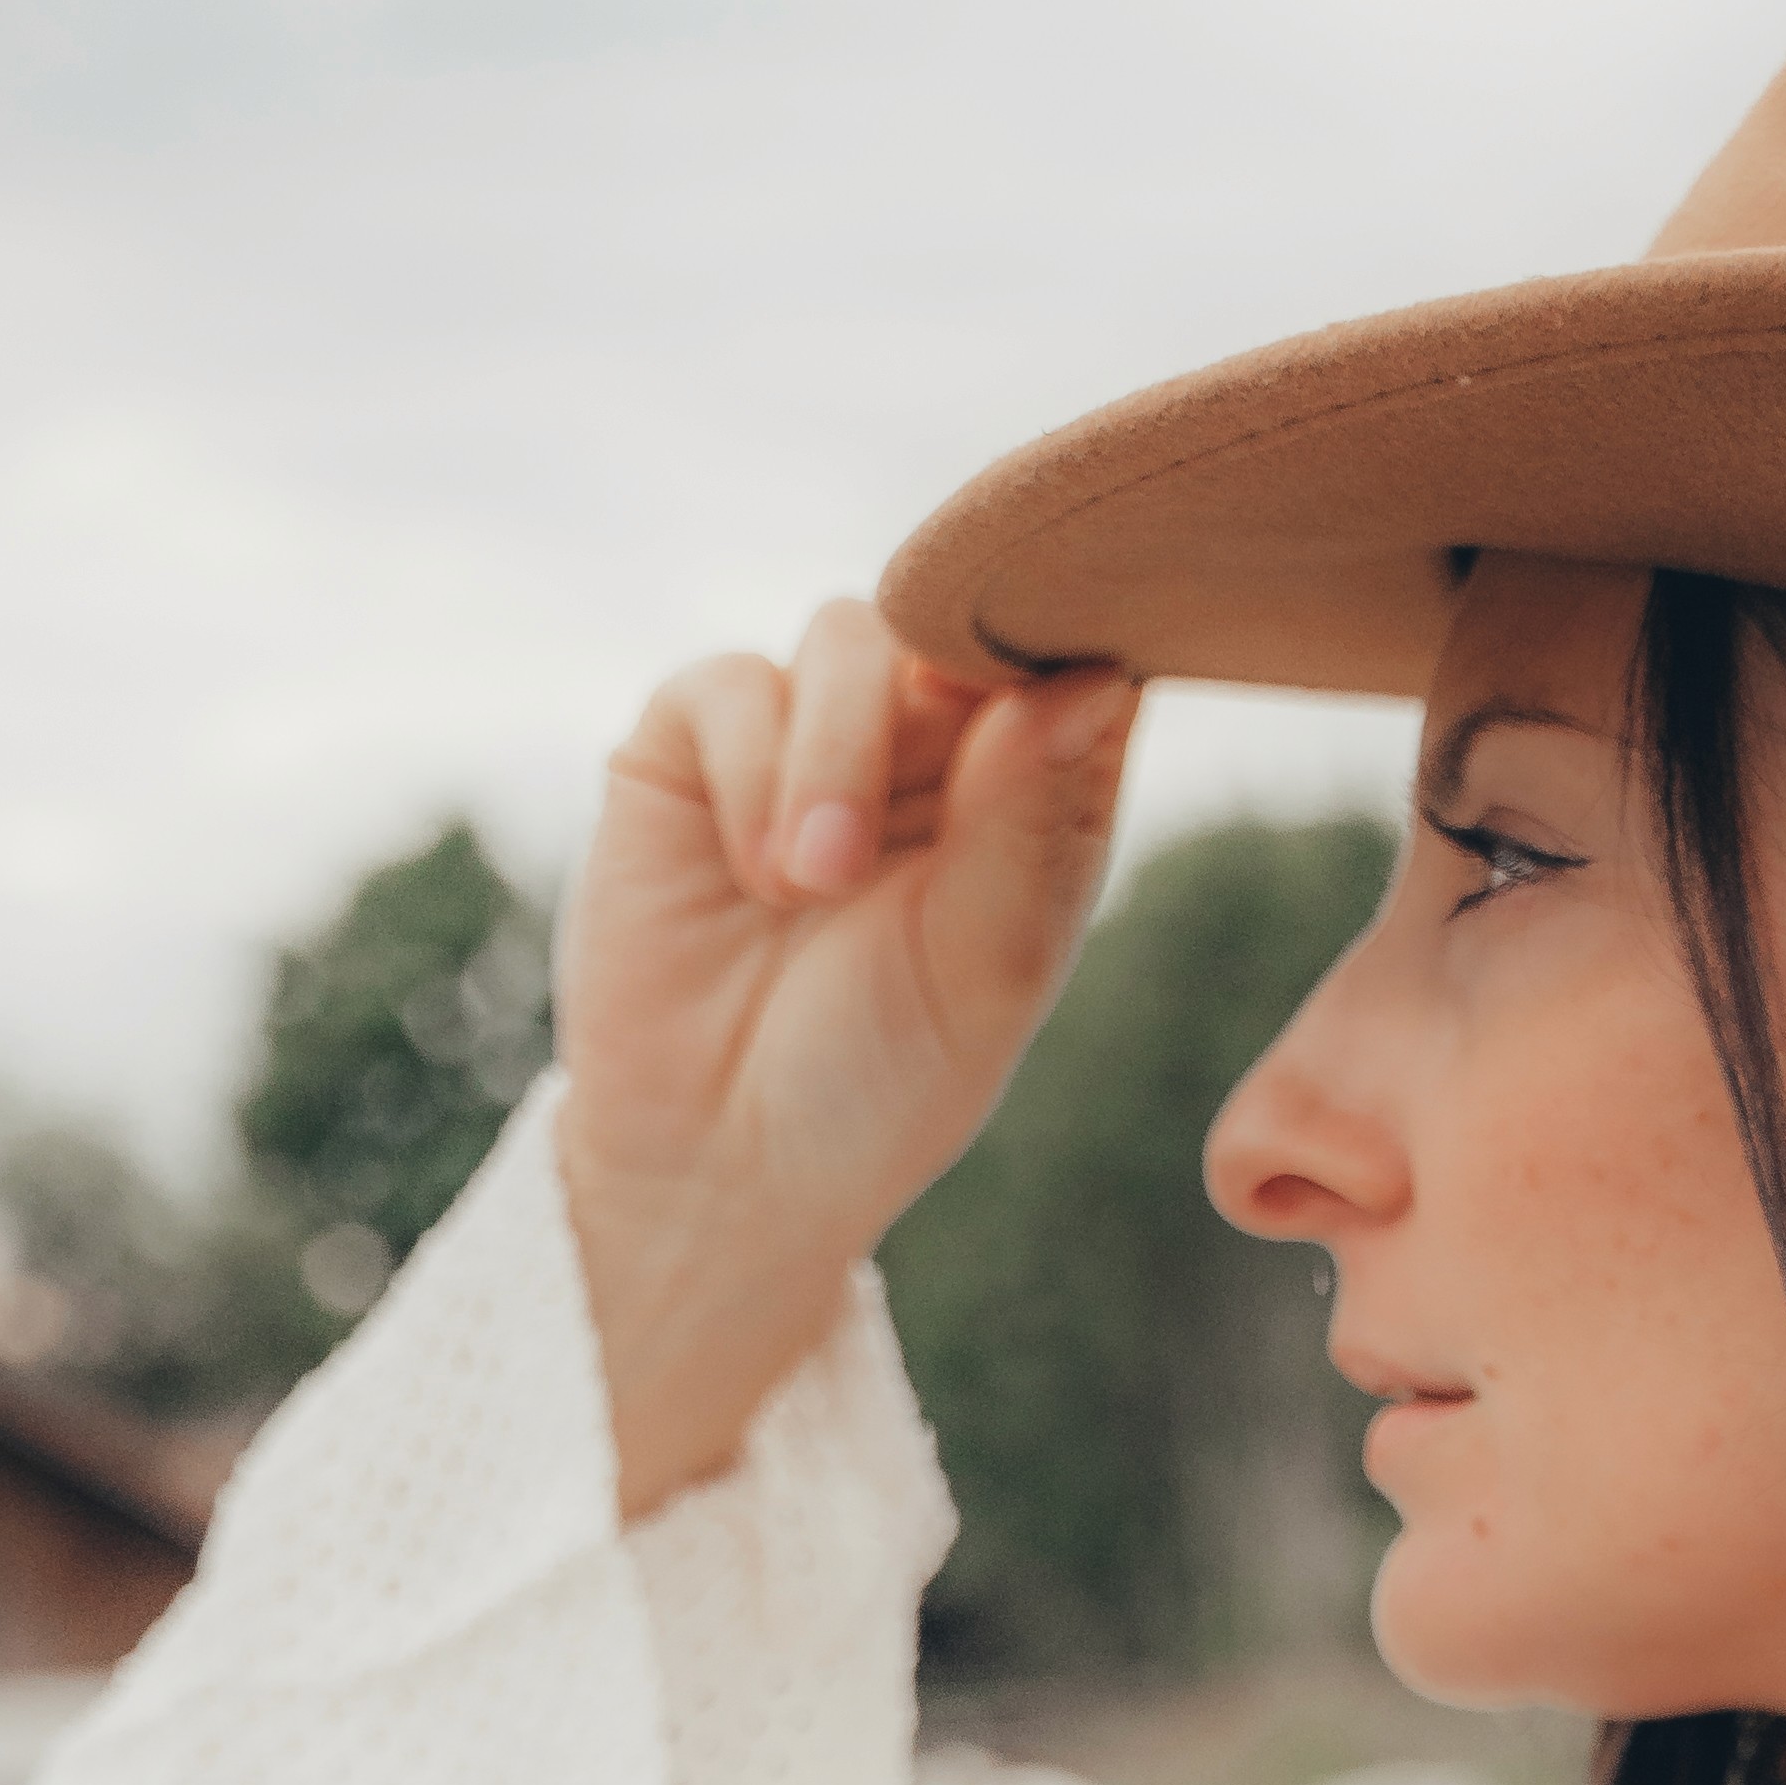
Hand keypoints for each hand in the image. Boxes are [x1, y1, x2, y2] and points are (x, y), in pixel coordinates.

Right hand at [552, 599, 1140, 1514]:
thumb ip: (1028, 818)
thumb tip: (1091, 678)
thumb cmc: (882, 1083)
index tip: (1076, 686)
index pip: (1079, 663)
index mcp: (1030, 795)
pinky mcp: (695, 744)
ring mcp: (809, 736)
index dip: (1082, 642)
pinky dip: (756, 773)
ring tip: (819, 885)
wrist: (722, 1166)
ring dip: (842, 752)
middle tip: (956, 743)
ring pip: (849, 637)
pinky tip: (763, 881)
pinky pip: (732, 684)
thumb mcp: (985, 962)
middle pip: (962, 618)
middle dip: (959, 675)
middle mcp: (927, 747)